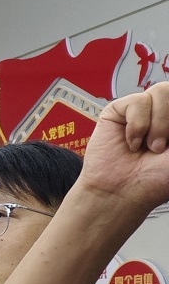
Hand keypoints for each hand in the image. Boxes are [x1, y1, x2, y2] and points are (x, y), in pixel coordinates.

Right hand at [82, 86, 168, 204]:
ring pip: (161, 91)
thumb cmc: (155, 180)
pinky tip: (132, 143)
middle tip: (163, 147)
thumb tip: (168, 125)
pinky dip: (137, 126)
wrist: (122, 192)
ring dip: (158, 123)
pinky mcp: (120, 111)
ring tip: (149, 145)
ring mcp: (143, 111)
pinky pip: (137, 101)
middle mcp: (163, 114)